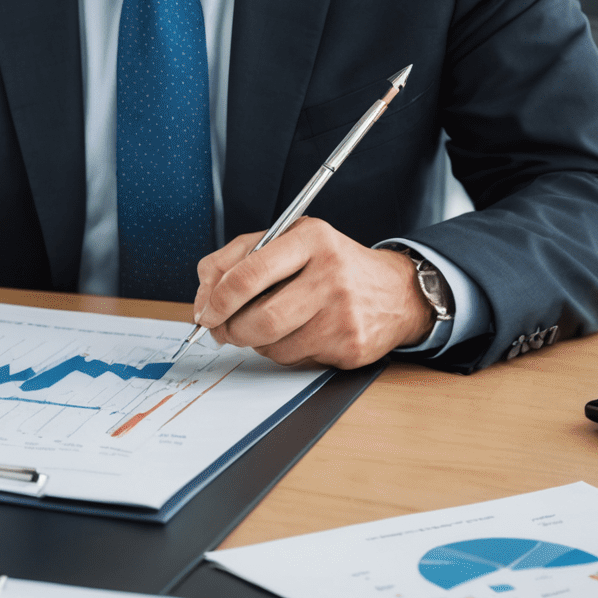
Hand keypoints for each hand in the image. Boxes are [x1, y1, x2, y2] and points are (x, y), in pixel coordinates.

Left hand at [192, 219, 431, 367]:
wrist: (395, 291)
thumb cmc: (329, 263)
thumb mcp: (288, 241)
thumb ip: (237, 257)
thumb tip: (203, 298)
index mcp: (309, 238)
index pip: (249, 273)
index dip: (217, 299)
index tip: (205, 312)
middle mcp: (330, 274)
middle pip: (260, 318)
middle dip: (231, 329)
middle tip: (222, 329)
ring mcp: (343, 313)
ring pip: (274, 344)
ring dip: (256, 342)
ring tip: (263, 326)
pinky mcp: (350, 345)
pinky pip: (295, 359)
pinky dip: (282, 352)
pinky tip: (295, 334)